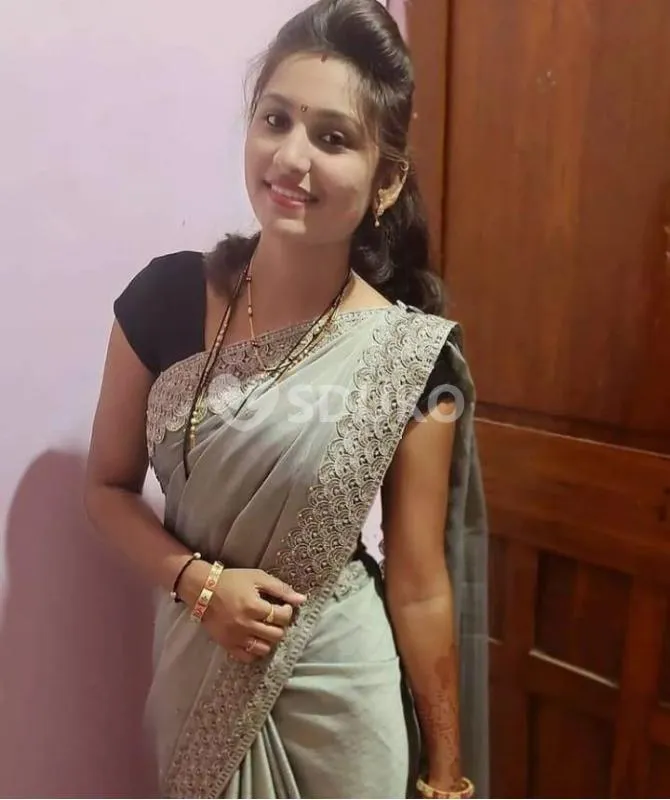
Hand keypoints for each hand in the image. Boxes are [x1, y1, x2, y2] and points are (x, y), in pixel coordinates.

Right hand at [181, 561, 305, 661]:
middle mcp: (245, 625)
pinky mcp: (227, 645)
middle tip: (275, 617)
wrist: (202, 589)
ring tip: (266, 627)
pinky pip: (247, 657)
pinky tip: (255, 638)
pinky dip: (255, 650)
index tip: (283, 605)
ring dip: (269, 639)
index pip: (282, 617)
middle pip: (276, 635)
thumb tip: (302, 599)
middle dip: (280, 625)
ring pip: (264, 649)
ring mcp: (236, 638)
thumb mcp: (257, 577)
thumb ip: (280, 588)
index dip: (288, 611)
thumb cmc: (232, 580)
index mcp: (254, 607)